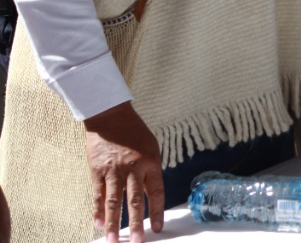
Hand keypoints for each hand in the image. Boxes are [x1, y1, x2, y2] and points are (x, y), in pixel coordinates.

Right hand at [83, 102, 163, 242]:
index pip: (156, 192)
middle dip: (136, 224)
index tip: (158, 227)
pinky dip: (97, 211)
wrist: (111, 116)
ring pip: (114, 201)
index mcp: (151, 162)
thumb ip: (150, 171)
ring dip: (113, 223)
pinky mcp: (97, 170)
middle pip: (135, 201)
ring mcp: (114, 170)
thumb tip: (148, 196)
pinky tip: (98, 224)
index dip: (157, 211)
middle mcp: (133, 168)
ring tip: (114, 240)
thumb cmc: (134, 133)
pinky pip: (98, 194)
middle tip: (137, 241)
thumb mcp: (151, 148)